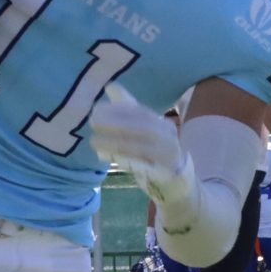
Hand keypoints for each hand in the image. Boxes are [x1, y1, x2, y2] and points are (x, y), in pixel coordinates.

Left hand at [88, 87, 194, 208]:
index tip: (96, 109)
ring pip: (142, 148)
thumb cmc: (155, 155)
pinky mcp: (166, 175)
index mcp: (163, 125)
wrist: (177, 185)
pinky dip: (128, 161)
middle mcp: (169, 138)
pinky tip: (111, 158)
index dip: (118, 110)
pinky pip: (146, 167)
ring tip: (94, 142)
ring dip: (116, 144)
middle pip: (144, 128)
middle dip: (116, 124)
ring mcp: (169, 157)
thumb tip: (110, 86)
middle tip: (92, 122)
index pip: (141, 113)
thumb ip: (128, 110)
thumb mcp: (143, 132)